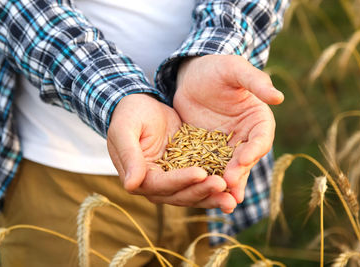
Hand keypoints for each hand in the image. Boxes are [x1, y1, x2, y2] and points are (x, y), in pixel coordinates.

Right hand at [107, 93, 236, 211]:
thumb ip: (129, 156)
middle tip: (223, 186)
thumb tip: (130, 185)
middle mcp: (156, 184)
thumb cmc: (129, 115)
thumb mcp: (125, 130)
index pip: (161, 184)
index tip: (201, 173)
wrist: (141, 106)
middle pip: (180, 194)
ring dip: (212, 196)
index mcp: (139, 177)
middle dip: (202, 191)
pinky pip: (202, 181)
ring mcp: (172, 180)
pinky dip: (215, 186)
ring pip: (193, 193)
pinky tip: (233, 186)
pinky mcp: (186, 171)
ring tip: (233, 198)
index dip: (180, 180)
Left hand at [174, 55, 283, 203]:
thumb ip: (255, 82)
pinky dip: (208, 180)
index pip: (261, 138)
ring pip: (229, 169)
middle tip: (229, 186)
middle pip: (246, 159)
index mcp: (258, 120)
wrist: (192, 76)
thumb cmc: (217, 69)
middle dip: (239, 173)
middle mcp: (246, 137)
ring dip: (227, 185)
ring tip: (223, 202)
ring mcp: (226, 147)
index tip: (243, 158)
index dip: (254, 149)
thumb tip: (279, 97)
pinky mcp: (208, 152)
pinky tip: (202, 193)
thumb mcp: (235, 70)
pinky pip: (209, 167)